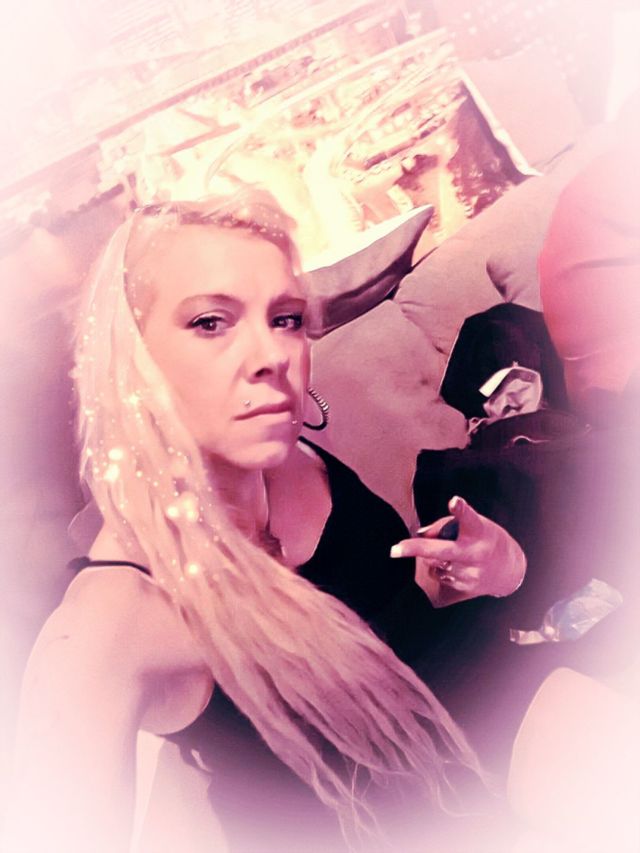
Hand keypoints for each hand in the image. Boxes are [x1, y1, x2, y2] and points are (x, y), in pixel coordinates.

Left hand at [390, 496, 525, 599]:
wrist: (508, 569)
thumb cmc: (484, 538)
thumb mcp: (474, 524)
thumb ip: (446, 525)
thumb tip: (420, 535)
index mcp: (479, 531)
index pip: (469, 518)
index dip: (461, 510)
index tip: (454, 501)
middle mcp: (475, 553)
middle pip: (443, 551)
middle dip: (417, 550)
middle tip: (394, 550)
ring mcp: (470, 573)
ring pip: (434, 563)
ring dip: (432, 557)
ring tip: (451, 552)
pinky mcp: (465, 586)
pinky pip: (440, 574)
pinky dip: (440, 568)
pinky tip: (454, 564)